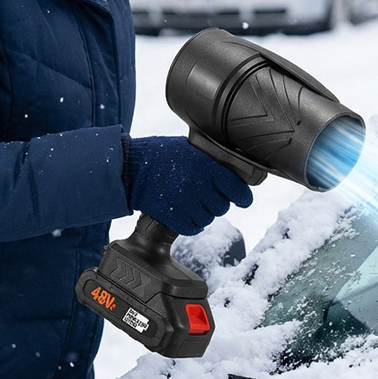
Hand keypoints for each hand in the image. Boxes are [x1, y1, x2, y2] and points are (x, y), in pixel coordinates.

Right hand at [122, 135, 252, 235]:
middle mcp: (201, 187)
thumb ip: (209, 163)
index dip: (243, 197)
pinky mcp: (175, 218)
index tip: (244, 200)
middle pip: (222, 206)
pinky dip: (192, 224)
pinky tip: (185, 214)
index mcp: (208, 168)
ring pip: (208, 218)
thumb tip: (227, 172)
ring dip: (203, 213)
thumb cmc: (161, 154)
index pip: (237, 188)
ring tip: (192, 202)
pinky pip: (193, 228)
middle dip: (218, 203)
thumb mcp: (190, 150)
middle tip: (207, 196)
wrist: (133, 168)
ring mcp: (188, 204)